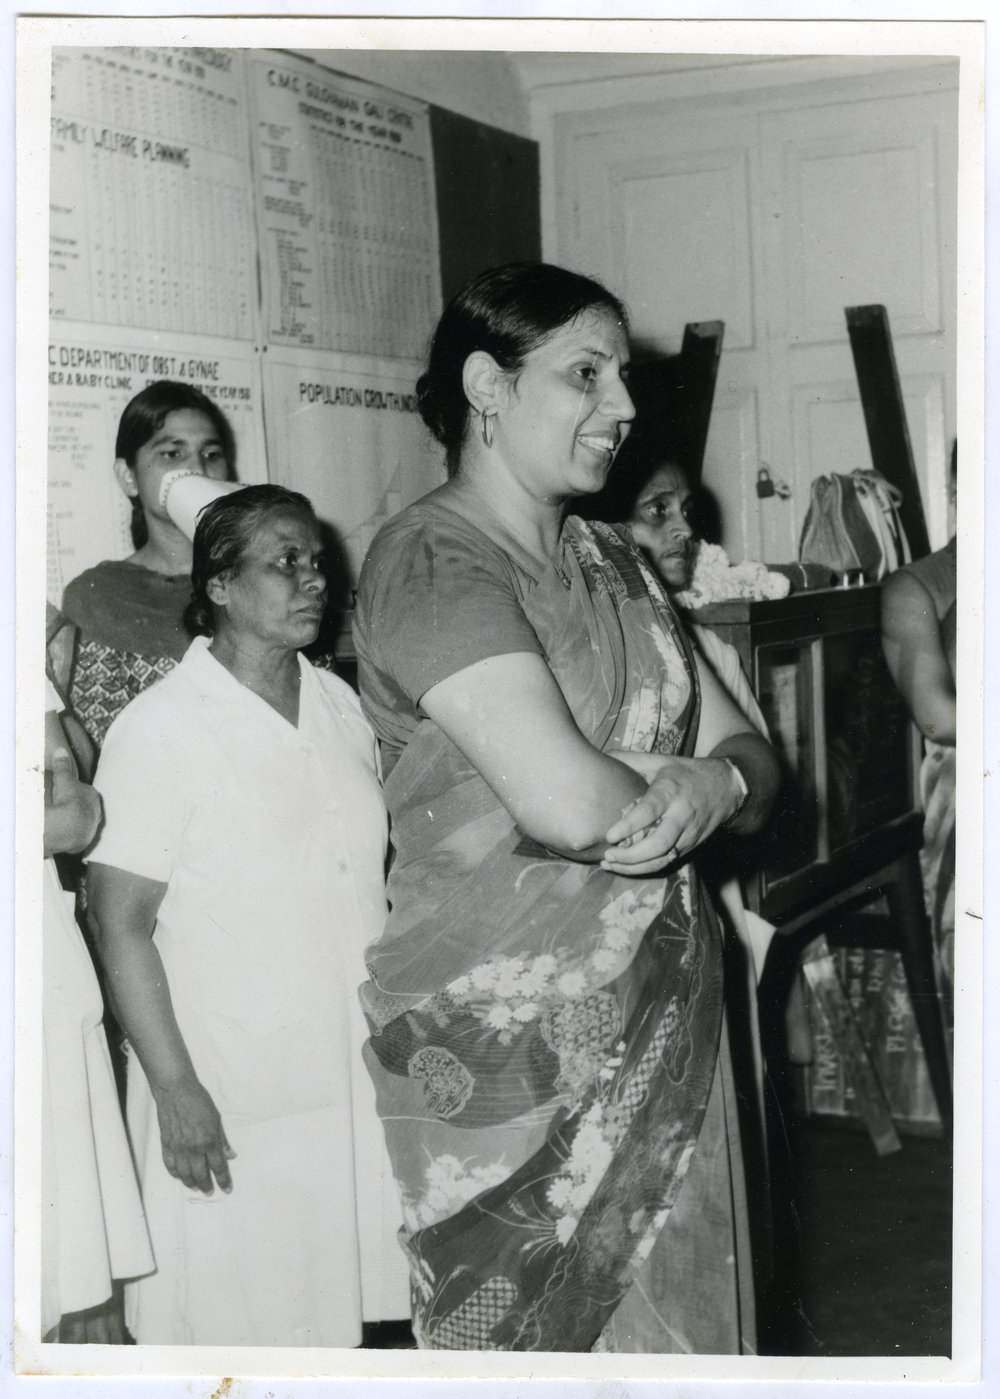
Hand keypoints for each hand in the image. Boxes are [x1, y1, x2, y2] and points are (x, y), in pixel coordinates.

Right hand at [43, 747, 101, 855]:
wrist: (69, 826)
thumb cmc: (68, 800)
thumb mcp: (64, 781)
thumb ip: (63, 767)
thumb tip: (61, 751)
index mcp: (93, 796)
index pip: (85, 792)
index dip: (74, 792)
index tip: (64, 794)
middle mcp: (96, 813)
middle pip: (86, 808)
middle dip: (77, 807)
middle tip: (62, 808)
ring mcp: (91, 828)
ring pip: (83, 823)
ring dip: (74, 823)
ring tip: (61, 823)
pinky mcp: (83, 843)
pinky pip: (76, 838)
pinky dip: (70, 837)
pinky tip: (62, 836)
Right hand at [152, 1077, 235, 1194]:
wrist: (175, 1091)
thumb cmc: (199, 1101)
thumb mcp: (216, 1118)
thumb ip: (223, 1139)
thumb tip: (230, 1156)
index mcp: (208, 1141)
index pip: (218, 1167)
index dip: (224, 1180)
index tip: (227, 1189)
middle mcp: (193, 1148)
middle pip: (201, 1175)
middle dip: (207, 1186)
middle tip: (210, 1191)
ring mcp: (178, 1148)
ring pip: (184, 1175)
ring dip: (191, 1183)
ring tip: (196, 1187)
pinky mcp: (166, 1145)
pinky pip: (170, 1166)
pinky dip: (175, 1174)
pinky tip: (180, 1176)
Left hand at [601, 756, 741, 875]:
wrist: (728, 788)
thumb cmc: (688, 773)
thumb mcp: (662, 761)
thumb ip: (632, 759)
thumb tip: (604, 756)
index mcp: (670, 791)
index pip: (649, 811)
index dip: (629, 826)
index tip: (609, 835)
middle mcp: (681, 815)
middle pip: (658, 844)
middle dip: (631, 856)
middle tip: (607, 855)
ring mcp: (688, 834)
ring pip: (662, 859)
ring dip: (635, 867)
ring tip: (610, 864)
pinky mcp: (690, 846)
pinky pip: (667, 863)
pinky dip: (645, 868)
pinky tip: (625, 867)